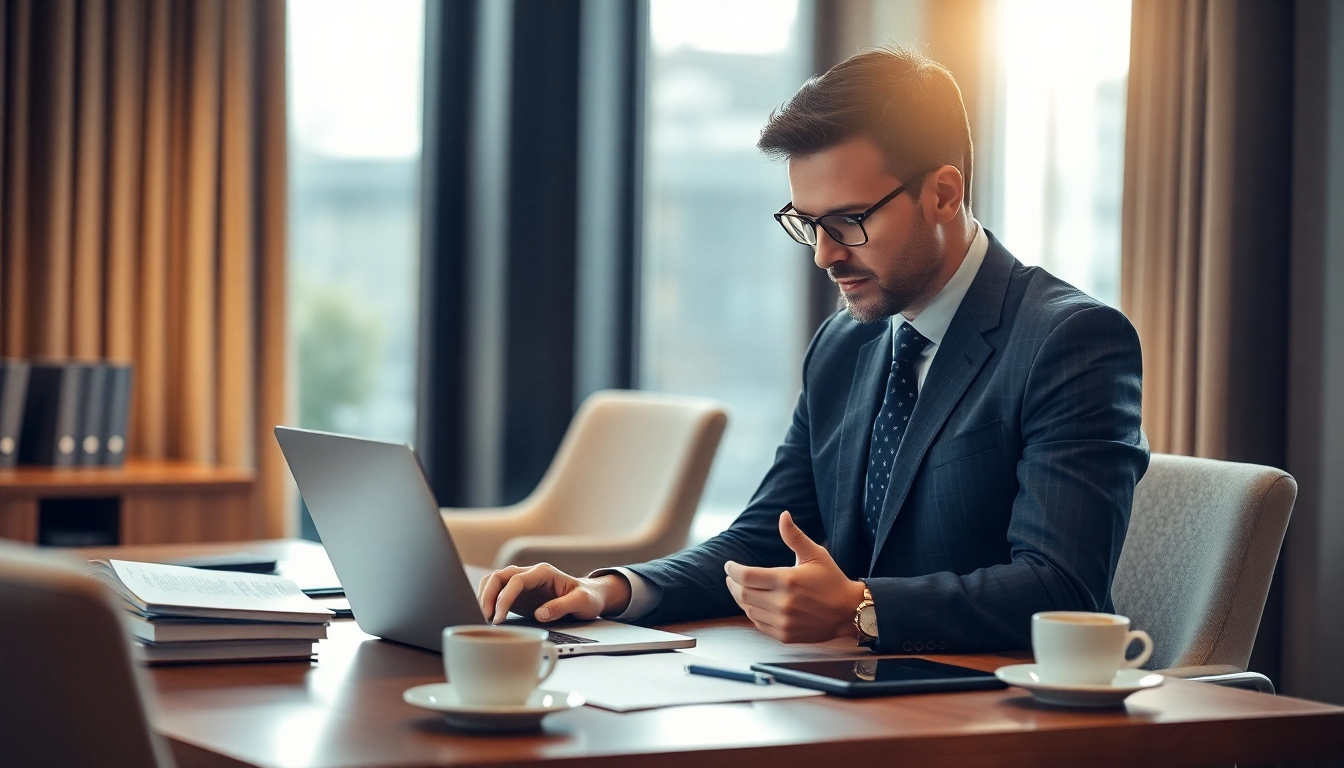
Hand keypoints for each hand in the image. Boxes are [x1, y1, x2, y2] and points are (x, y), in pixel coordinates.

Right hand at [476, 563, 632, 623]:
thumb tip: (540, 614)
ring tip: (483, 618)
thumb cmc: (588, 598)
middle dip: (488, 596)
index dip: (504, 599)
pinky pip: (497, 592)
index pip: (516, 580)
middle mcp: (531, 574)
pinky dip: (489, 601)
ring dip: (485, 597)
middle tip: (485, 618)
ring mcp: (523, 583)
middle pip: (499, 577)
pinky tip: (488, 616)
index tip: (499, 618)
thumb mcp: (582, 603)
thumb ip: (562, 607)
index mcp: (544, 572)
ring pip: (494, 581)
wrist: (591, 596)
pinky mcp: (520, 594)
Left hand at [724, 511, 865, 643]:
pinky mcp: (785, 635)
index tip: (729, 565)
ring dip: (740, 598)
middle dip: (732, 584)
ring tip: (740, 589)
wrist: (848, 611)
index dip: (733, 570)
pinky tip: (753, 604)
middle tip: (730, 577)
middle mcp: (783, 603)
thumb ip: (794, 536)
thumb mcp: (815, 554)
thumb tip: (783, 515)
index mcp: (787, 580)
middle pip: (743, 594)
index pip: (747, 576)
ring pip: (749, 610)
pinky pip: (759, 624)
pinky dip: (752, 613)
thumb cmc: (831, 580)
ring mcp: (783, 621)